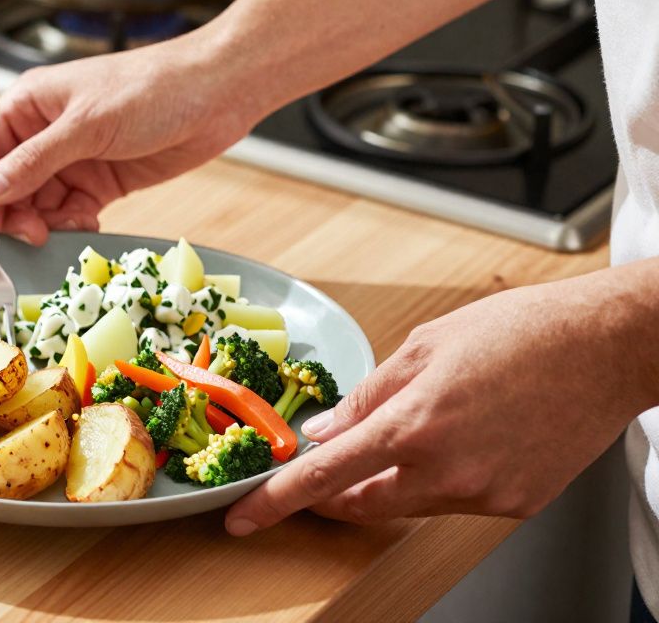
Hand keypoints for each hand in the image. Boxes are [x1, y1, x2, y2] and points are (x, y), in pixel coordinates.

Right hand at [0, 38, 257, 244]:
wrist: (219, 93)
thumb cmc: (153, 88)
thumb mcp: (88, 125)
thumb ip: (35, 161)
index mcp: (29, 103)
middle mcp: (44, 132)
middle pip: (6, 185)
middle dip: (12, 214)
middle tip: (31, 235)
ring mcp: (72, 158)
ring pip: (37, 204)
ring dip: (45, 223)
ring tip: (67, 228)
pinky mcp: (100, 180)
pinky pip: (69, 212)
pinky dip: (73, 224)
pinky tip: (89, 222)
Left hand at [224, 274, 658, 534]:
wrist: (607, 347)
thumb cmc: (521, 332)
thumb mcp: (424, 346)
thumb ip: (367, 397)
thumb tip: (326, 432)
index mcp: (413, 424)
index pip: (323, 477)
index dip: (275, 502)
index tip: (242, 518)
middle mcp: (446, 470)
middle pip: (362, 504)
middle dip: (331, 495)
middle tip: (319, 473)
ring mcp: (484, 494)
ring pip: (410, 503)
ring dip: (392, 478)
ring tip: (419, 428)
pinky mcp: (515, 504)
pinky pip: (456, 501)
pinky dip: (442, 477)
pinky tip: (465, 438)